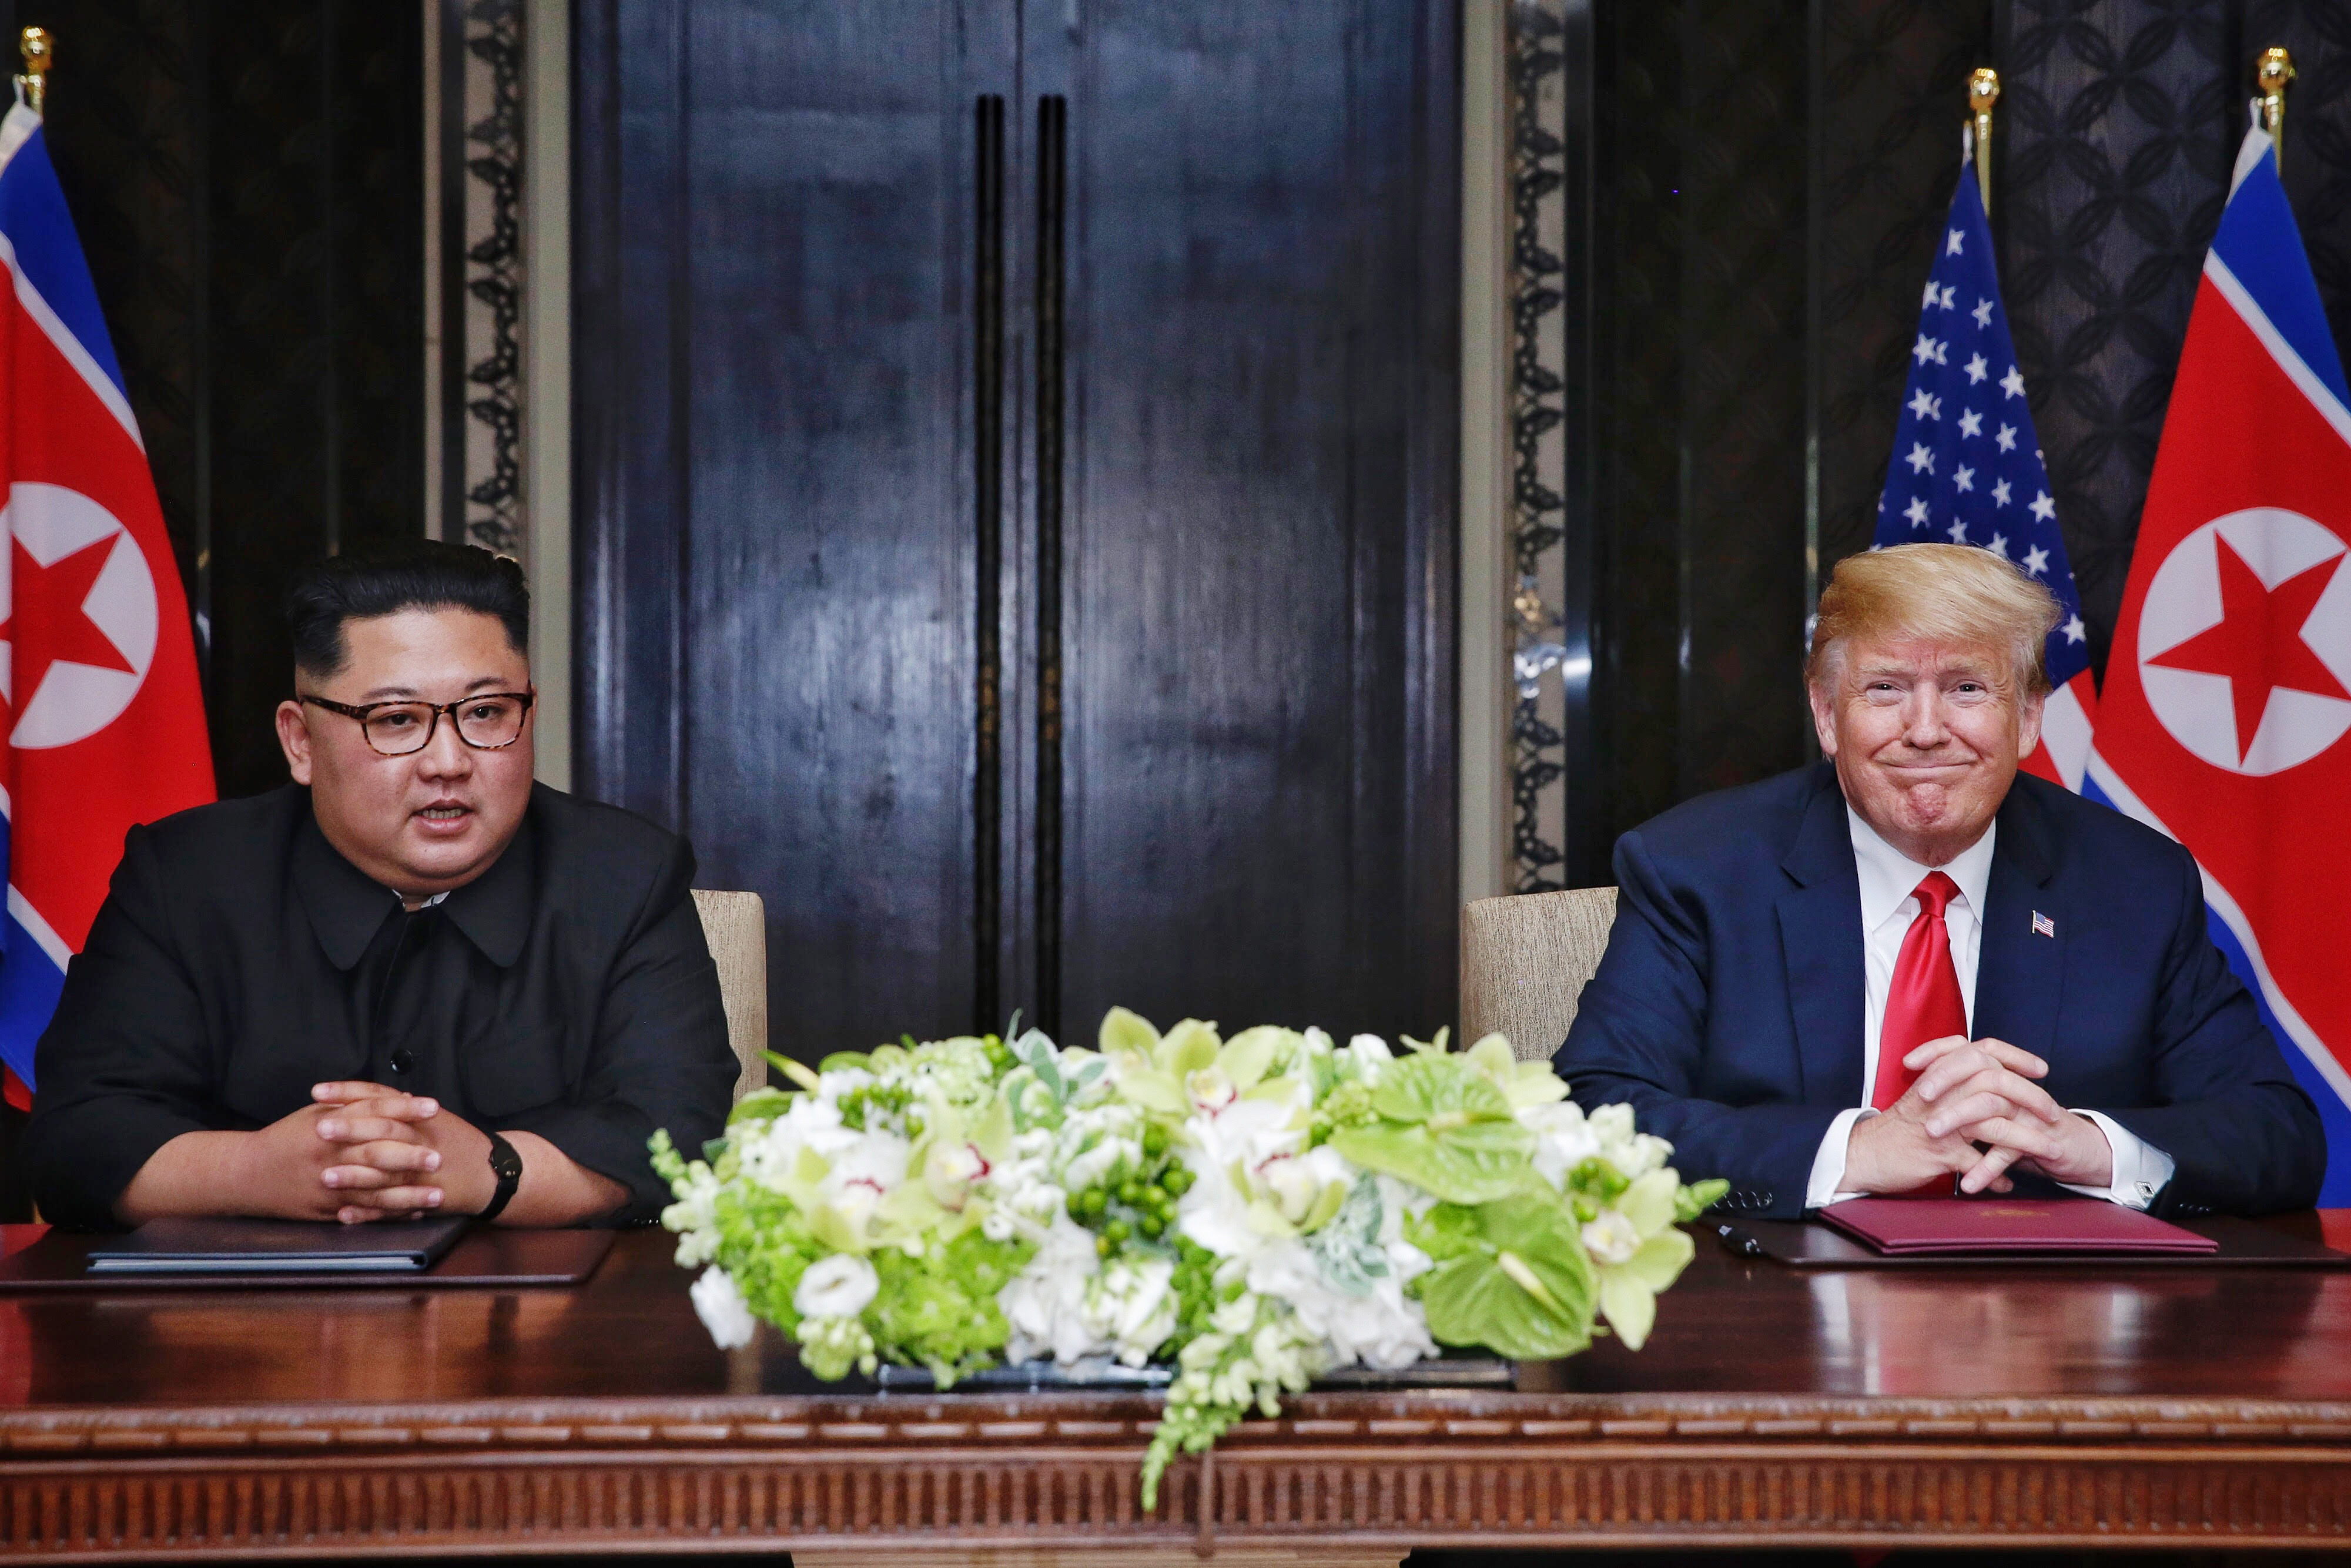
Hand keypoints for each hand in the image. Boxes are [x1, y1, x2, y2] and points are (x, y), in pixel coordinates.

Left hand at [307, 1081, 496, 1222]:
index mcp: (420, 1116)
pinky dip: (368, 1212)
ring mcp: (424, 1170)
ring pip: (386, 1170)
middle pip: (383, 1130)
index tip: (317, 1092)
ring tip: (324, 1177)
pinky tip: (344, 1214)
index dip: (348, 1093)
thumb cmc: (460, 1143)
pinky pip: (393, 1206)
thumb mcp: (434, 1119)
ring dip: (354, 1175)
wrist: (495, 1173)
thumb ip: (404, 1110)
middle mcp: (422, 1139)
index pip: (380, 1097)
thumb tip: (374, 1097)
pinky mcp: (426, 1197)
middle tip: (318, 1129)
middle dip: (350, 1129)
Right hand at [1843, 1035, 2071, 1195]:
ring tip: (2050, 1150)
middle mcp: (1940, 1093)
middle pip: (1996, 1083)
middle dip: (2032, 1097)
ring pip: (1994, 1124)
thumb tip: (1986, 1088)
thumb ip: (1952, 1087)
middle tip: (2054, 1112)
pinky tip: (2008, 1185)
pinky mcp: (1938, 1153)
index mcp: (1938, 1076)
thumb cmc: (1896, 1129)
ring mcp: (1940, 1123)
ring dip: (2028, 1139)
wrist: (1863, 1154)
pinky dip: (1997, 1175)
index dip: (2014, 1056)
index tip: (2041, 1068)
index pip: (1982, 1051)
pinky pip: (1978, 1163)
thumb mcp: (1923, 1098)